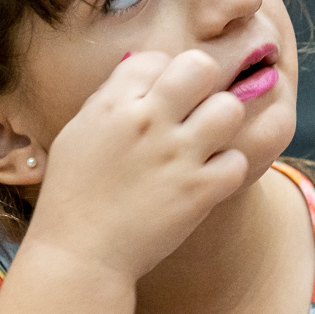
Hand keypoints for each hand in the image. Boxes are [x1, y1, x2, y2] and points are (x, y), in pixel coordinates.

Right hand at [25, 50, 247, 281]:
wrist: (80, 255)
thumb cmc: (76, 194)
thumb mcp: (80, 134)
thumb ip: (113, 99)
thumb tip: (148, 70)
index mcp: (112, 105)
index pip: (156, 58)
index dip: (162, 76)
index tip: (159, 100)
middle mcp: (147, 123)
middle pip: (200, 66)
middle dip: (203, 83)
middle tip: (196, 108)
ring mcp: (177, 156)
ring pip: (230, 108)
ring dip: (222, 124)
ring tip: (207, 142)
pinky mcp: (200, 190)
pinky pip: (238, 160)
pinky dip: (227, 169)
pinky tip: (209, 178)